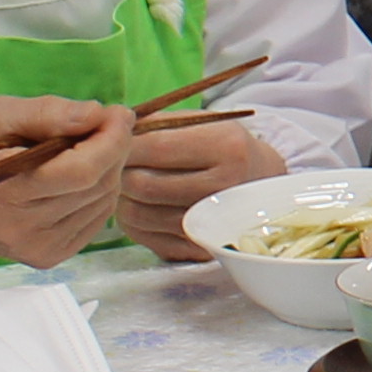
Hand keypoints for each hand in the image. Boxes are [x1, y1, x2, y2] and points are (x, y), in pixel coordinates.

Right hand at [0, 94, 137, 265]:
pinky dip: (98, 190)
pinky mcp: (49, 256)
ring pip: (103, 202)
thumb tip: (96, 114)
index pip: (80, 172)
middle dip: (113, 147)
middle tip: (106, 120)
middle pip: (98, 186)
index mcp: (3, 197)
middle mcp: (23, 231)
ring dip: (108, 167)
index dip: (110, 139)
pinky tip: (77, 173)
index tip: (117, 111)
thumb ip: (44, 114)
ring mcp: (38, 249)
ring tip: (84, 144)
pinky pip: (95, 218)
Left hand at [120, 119, 281, 257]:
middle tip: (119, 163)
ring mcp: (211, 225)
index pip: (156, 147)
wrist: (261, 184)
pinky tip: (142, 204)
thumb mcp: (202, 122)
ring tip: (130, 182)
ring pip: (136, 214)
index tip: (115, 141)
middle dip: (120, 172)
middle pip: (142, 184)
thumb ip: (158, 124)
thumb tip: (110, 131)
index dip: (125, 144)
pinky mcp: (195, 249)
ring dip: (122, 197)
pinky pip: (142, 236)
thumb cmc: (223, 147)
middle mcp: (223, 190)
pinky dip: (131, 219)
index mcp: (227, 149)